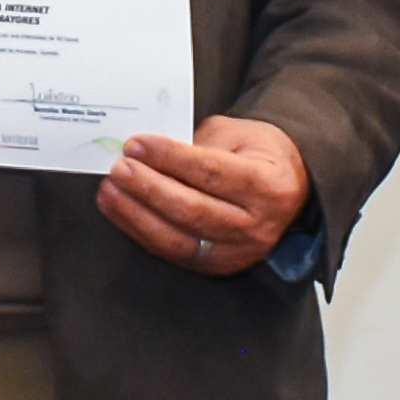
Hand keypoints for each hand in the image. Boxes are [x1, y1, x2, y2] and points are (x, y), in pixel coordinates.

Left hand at [97, 115, 308, 277]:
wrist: (289, 188)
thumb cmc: (259, 155)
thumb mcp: (237, 134)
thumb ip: (196, 144)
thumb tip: (146, 153)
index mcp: (267, 186)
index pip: (211, 173)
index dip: (169, 158)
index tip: (136, 145)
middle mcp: (256, 225)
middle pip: (193, 210)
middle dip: (149, 189)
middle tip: (118, 169)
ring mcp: (238, 252)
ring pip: (179, 239)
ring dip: (137, 215)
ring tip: (110, 191)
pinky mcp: (218, 266)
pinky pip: (173, 252)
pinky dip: (142, 231)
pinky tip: (121, 212)